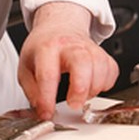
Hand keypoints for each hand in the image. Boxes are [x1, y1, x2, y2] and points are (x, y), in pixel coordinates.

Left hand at [17, 1, 118, 119]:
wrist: (59, 26)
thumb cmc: (43, 47)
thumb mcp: (26, 67)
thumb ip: (32, 91)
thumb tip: (42, 111)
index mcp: (47, 48)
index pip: (48, 74)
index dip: (47, 98)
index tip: (47, 113)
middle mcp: (70, 45)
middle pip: (82, 62)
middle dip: (80, 89)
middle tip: (73, 105)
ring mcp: (89, 48)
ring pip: (100, 67)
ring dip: (92, 89)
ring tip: (80, 95)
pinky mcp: (103, 53)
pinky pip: (111, 70)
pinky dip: (105, 84)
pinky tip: (92, 86)